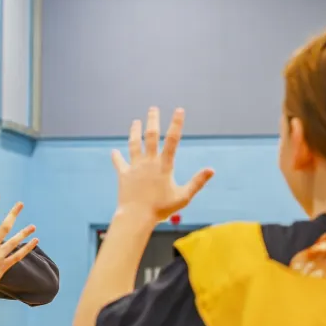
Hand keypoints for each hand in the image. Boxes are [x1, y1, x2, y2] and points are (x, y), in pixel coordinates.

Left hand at [112, 107, 213, 221]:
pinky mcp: (123, 176)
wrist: (136, 217)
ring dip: (134, 132)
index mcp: (164, 165)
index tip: (179, 110)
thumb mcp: (183, 197)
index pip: (172, 140)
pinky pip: (119, 163)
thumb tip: (212, 170)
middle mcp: (148, 162)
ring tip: (135, 122)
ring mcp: (135, 168)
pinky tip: (114, 152)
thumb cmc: (160, 209)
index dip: (176, 124)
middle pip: (150, 136)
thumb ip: (197, 182)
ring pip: (134, 145)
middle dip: (152, 121)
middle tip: (153, 108)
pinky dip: (117, 157)